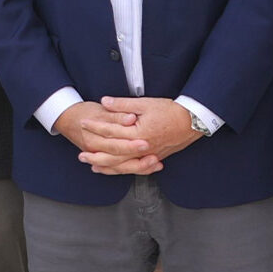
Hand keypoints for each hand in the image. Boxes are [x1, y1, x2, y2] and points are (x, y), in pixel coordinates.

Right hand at [51, 101, 149, 173]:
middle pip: (119, 160)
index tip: (145, 143)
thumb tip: (130, 118)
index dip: (131, 145)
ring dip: (138, 168)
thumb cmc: (84, 112)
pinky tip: (146, 168)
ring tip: (155, 164)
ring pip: (119, 168)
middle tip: (155, 157)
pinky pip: (117, 169)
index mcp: (94, 137)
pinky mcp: (102, 159)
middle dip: (138, 161)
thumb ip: (117, 114)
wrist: (68, 118)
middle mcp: (96, 149)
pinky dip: (132, 169)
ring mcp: (98, 156)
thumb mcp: (100, 110)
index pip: (114, 144)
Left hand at [77, 97, 202, 173]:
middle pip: (113, 154)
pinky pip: (133, 169)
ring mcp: (147, 155)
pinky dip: (120, 170)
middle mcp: (142, 148)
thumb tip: (104, 102)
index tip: (83, 123)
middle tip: (80, 154)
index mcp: (139, 133)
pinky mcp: (152, 159)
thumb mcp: (145, 103)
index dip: (96, 127)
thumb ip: (123, 105)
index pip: (111, 131)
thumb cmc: (170, 111)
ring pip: (122, 165)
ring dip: (105, 166)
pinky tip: (111, 170)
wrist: (192, 122)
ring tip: (91, 165)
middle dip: (95, 153)